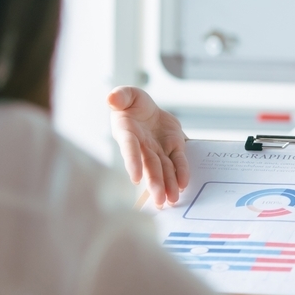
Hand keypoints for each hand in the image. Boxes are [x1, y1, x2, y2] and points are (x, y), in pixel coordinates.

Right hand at [107, 87, 188, 205]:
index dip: (132, 162)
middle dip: (154, 183)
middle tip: (159, 200)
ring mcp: (158, 149)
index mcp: (128, 133)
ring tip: (172, 200)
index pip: (129, 149)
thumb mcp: (126, 94)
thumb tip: (111, 98)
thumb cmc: (131, 104)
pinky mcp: (173, 147)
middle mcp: (143, 146)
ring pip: (164, 169)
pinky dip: (181, 172)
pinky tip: (184, 184)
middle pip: (149, 166)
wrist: (147, 109)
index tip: (134, 177)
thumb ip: (120, 96)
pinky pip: (178, 161)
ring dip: (168, 184)